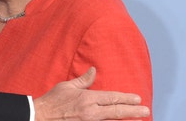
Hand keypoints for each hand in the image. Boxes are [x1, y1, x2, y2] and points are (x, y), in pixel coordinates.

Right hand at [33, 67, 149, 120]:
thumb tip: (94, 70)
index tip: (137, 99)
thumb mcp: (67, 86)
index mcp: (87, 99)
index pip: (112, 98)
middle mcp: (91, 112)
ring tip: (138, 119)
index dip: (126, 98)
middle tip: (146, 110)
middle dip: (133, 111)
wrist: (40, 116)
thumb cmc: (52, 101)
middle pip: (117, 112)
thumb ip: (83, 80)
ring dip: (126, 120)